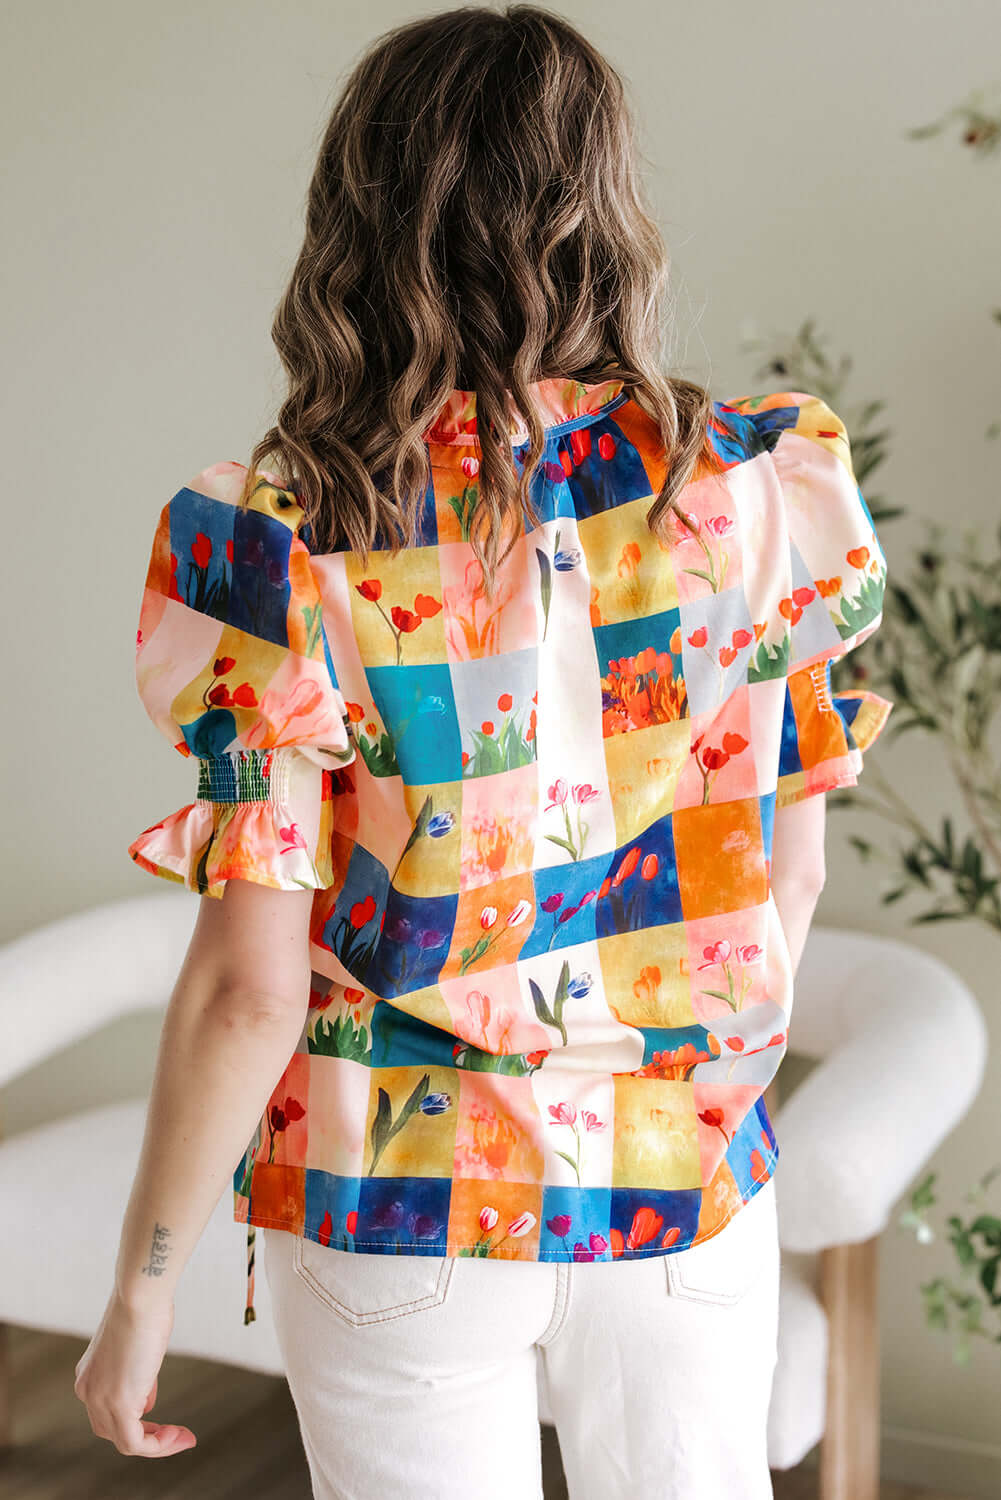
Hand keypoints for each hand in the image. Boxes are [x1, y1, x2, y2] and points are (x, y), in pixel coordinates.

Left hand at [74, 1289, 196, 1457]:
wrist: (140, 1296)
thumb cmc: (145, 1308)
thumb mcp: (140, 1346)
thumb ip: (139, 1375)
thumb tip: (146, 1402)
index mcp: (90, 1374)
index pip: (107, 1410)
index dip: (136, 1416)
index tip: (161, 1416)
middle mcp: (87, 1389)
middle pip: (111, 1430)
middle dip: (145, 1435)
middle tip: (173, 1433)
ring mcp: (100, 1399)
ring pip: (123, 1441)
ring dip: (156, 1444)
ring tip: (182, 1437)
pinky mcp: (117, 1404)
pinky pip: (134, 1443)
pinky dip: (158, 1446)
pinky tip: (179, 1436)